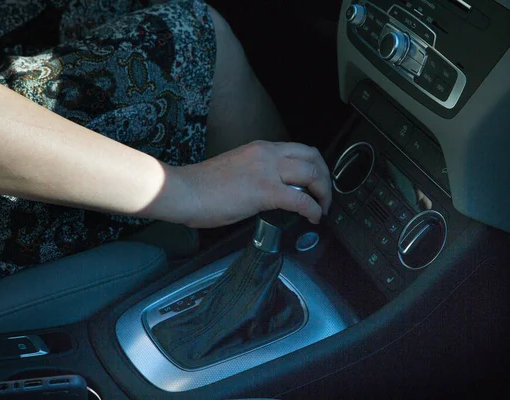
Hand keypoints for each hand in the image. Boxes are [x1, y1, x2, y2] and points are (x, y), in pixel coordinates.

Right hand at [170, 140, 331, 227]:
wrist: (183, 190)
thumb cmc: (202, 186)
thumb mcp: (237, 170)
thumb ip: (258, 174)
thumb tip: (273, 192)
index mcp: (261, 148)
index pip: (301, 150)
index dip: (316, 167)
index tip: (317, 184)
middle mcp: (268, 154)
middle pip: (313, 158)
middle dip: (326, 179)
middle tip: (325, 197)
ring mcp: (267, 171)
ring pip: (313, 174)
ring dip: (324, 194)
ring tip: (322, 209)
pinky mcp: (264, 191)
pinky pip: (301, 200)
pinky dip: (313, 210)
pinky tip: (313, 218)